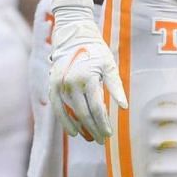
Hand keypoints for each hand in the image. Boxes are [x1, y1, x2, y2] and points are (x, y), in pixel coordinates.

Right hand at [49, 14, 125, 142]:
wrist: (73, 35)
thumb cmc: (95, 50)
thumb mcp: (109, 65)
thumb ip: (115, 86)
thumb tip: (124, 107)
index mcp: (87, 78)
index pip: (96, 108)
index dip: (103, 123)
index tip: (109, 134)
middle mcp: (71, 83)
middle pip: (84, 113)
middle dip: (94, 129)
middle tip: (102, 140)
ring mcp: (60, 85)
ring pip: (70, 113)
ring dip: (80, 127)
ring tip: (89, 138)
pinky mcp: (52, 85)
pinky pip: (57, 108)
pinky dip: (64, 120)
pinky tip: (72, 132)